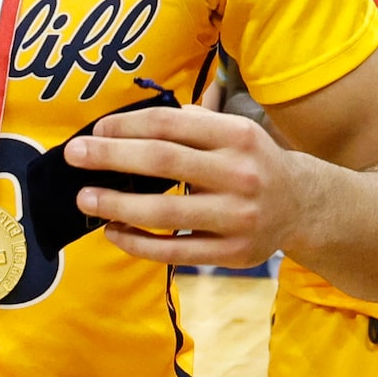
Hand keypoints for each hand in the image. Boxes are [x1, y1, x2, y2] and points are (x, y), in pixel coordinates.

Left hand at [68, 103, 310, 269]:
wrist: (302, 205)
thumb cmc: (252, 161)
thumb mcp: (234, 131)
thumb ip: (190, 123)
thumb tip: (126, 125)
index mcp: (237, 136)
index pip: (170, 125)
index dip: (127, 126)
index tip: (97, 130)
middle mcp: (240, 174)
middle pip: (163, 162)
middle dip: (111, 157)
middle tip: (75, 155)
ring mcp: (237, 217)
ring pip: (165, 211)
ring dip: (117, 204)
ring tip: (85, 198)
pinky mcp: (232, 253)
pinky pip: (174, 251)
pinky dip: (138, 243)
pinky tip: (114, 231)